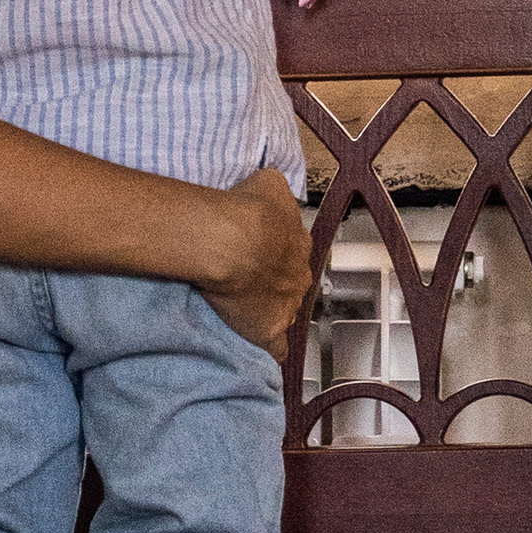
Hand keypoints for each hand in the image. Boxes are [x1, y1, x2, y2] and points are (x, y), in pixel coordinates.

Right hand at [203, 168, 312, 358]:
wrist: (232, 241)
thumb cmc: (248, 209)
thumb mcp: (268, 182)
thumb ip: (275, 191)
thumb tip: (270, 190)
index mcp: (298, 242)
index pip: (292, 248)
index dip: (275, 249)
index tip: (258, 247)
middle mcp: (299, 274)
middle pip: (292, 280)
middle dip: (276, 279)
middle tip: (250, 275)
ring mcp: (288, 305)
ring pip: (287, 310)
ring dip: (273, 309)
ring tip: (248, 307)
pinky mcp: (271, 330)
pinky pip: (277, 346)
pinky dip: (272, 348)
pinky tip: (266, 350)